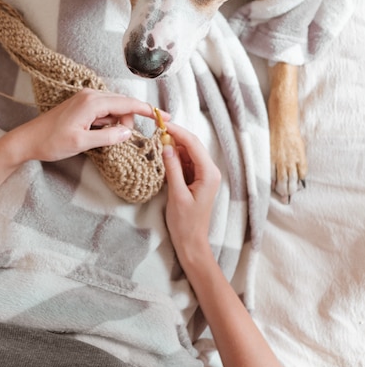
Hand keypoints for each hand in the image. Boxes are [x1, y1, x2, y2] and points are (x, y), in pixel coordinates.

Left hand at [12, 88, 161, 162]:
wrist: (27, 140)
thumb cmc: (51, 142)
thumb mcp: (82, 143)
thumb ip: (108, 137)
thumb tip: (128, 134)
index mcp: (92, 101)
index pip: (128, 103)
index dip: (148, 110)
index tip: (165, 117)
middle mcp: (91, 94)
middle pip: (123, 104)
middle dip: (128, 122)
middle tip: (121, 141)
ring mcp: (86, 98)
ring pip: (115, 108)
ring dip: (117, 124)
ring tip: (104, 139)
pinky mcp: (83, 104)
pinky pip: (105, 111)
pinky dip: (108, 123)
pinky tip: (98, 134)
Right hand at [162, 123, 220, 266]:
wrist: (191, 242)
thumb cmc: (185, 223)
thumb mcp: (176, 194)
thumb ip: (173, 168)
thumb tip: (166, 146)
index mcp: (209, 173)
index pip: (193, 144)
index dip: (177, 132)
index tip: (161, 124)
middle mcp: (210, 171)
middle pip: (192, 145)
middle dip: (175, 136)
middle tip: (156, 129)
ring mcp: (204, 175)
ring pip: (188, 152)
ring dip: (174, 146)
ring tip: (157, 141)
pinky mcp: (196, 179)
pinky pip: (186, 162)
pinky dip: (174, 157)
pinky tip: (163, 155)